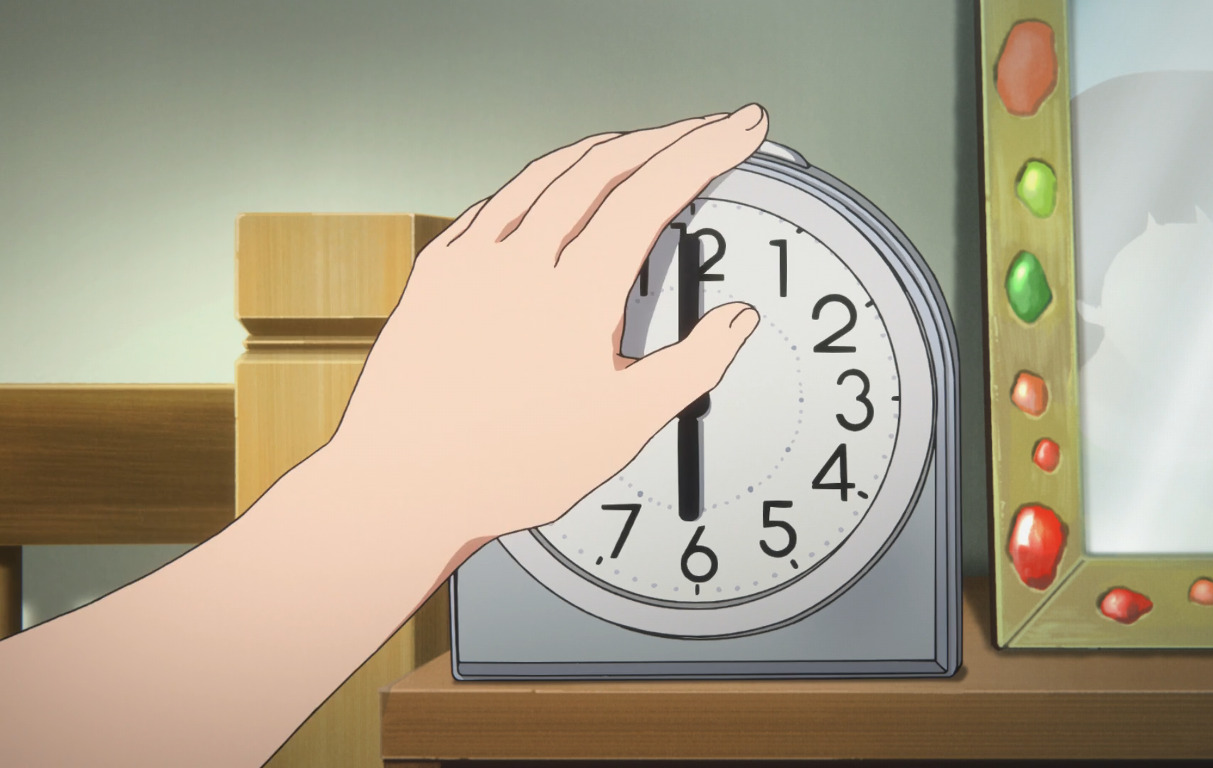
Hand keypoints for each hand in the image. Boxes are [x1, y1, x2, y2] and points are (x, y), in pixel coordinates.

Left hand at [330, 106, 768, 543]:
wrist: (402, 485)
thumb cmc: (511, 468)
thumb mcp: (624, 426)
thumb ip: (693, 366)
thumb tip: (737, 321)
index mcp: (575, 292)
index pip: (653, 191)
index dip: (706, 148)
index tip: (741, 127)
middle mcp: (519, 259)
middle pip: (604, 164)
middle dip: (666, 136)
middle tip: (706, 129)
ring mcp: (471, 258)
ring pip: (547, 171)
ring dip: (604, 148)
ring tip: (642, 144)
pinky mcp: (435, 271)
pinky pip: (496, 199)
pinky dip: (541, 178)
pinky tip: (553, 188)